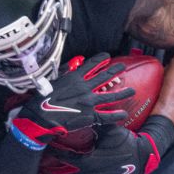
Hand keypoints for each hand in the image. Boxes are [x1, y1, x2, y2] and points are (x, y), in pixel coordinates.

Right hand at [7, 54, 131, 148]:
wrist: (42, 117)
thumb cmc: (43, 100)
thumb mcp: (53, 82)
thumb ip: (65, 75)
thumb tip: (70, 70)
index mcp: (75, 78)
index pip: (91, 65)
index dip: (101, 59)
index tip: (107, 56)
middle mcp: (85, 87)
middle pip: (105, 77)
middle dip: (116, 70)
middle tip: (123, 67)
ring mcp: (89, 102)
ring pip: (111, 96)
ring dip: (123, 93)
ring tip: (132, 91)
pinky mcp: (90, 116)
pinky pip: (107, 115)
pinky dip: (116, 115)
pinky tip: (123, 114)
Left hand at [49, 123, 160, 173]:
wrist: (140, 156)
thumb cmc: (124, 142)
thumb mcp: (109, 130)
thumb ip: (95, 123)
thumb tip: (82, 111)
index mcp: (90, 160)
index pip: (67, 158)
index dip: (56, 153)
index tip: (47, 148)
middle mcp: (90, 173)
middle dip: (53, 172)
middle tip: (41, 168)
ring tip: (50, 173)